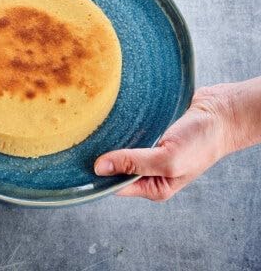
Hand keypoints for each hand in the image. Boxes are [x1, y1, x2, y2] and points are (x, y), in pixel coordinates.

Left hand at [94, 84, 246, 200]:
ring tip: (94, 125)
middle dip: (100, 154)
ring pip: (117, 146)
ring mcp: (147, 150)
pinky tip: (110, 115)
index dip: (98, 175)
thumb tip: (100, 168)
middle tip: (82, 139)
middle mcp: (148, 170)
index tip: (79, 160)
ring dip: (108, 136)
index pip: (114, 185)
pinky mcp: (148, 130)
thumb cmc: (202, 141)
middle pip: (113, 166)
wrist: (220, 112)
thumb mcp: (167, 159)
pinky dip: (119, 123)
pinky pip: (126, 129)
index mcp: (153, 186)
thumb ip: (134, 164)